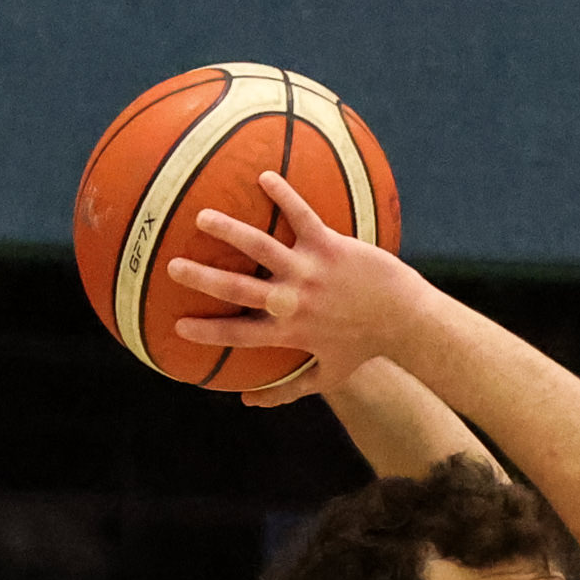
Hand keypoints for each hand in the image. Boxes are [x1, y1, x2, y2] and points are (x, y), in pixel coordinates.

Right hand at [166, 170, 419, 390]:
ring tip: (202, 217)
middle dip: (204, 279)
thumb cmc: (364, 347)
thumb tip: (247, 403)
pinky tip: (263, 176)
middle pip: (240, 289)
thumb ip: (287, 390)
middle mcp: (296, 301)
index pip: (241, 334)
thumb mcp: (328, 375)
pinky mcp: (330, 245)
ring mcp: (311, 271)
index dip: (209, 333)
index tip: (177, 327)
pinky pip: (302, 215)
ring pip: (263, 247)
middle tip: (172, 267)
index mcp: (292, 332)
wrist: (406, 320)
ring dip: (231, 231)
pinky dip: (284, 195)